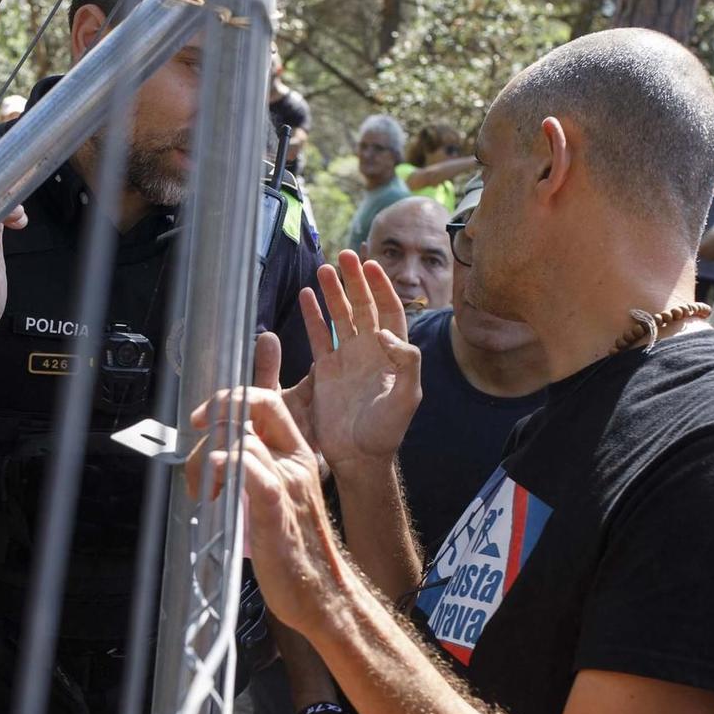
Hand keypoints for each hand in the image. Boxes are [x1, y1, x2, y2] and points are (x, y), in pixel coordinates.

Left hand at [185, 385, 344, 632]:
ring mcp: (287, 484)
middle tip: (195, 469)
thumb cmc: (293, 551)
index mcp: (295, 456)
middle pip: (248, 412)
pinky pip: (251, 472)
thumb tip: (214, 459)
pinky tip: (213, 489)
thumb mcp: (274, 498)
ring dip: (205, 461)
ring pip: (240, 441)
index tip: (203, 419)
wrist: (322, 592)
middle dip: (209, 427)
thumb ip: (252, 473)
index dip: (229, 399)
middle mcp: (293, 463)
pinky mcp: (277, 510)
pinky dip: (224, 468)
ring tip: (203, 493)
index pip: (264, 402)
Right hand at [292, 252, 420, 472]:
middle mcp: (370, 351)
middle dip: (356, 281)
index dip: (382, 288)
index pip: (389, 311)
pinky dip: (313, 316)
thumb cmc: (386, 431)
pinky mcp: (325, 371)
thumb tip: (385, 333)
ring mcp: (347, 359)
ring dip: (333, 293)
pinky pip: (319, 336)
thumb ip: (405, 363)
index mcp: (392, 354)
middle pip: (363, 306)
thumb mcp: (407, 398)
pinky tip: (307, 296)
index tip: (371, 267)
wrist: (358, 457)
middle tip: (346, 255)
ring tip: (324, 269)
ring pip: (340, 317)